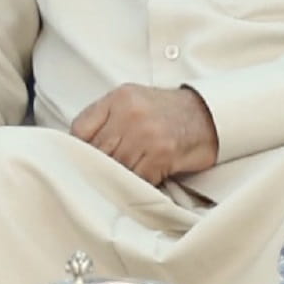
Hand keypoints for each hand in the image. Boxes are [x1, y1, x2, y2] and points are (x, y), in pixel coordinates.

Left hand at [70, 84, 218, 185]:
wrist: (208, 115)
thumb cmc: (165, 110)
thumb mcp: (131, 100)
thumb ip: (104, 117)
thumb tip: (75, 146)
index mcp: (118, 98)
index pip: (80, 130)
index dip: (77, 149)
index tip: (79, 161)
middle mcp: (131, 114)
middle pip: (96, 151)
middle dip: (95, 167)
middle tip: (95, 178)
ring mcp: (147, 134)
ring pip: (114, 167)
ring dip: (114, 179)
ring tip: (115, 183)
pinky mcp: (162, 155)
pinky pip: (137, 178)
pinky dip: (135, 185)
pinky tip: (137, 184)